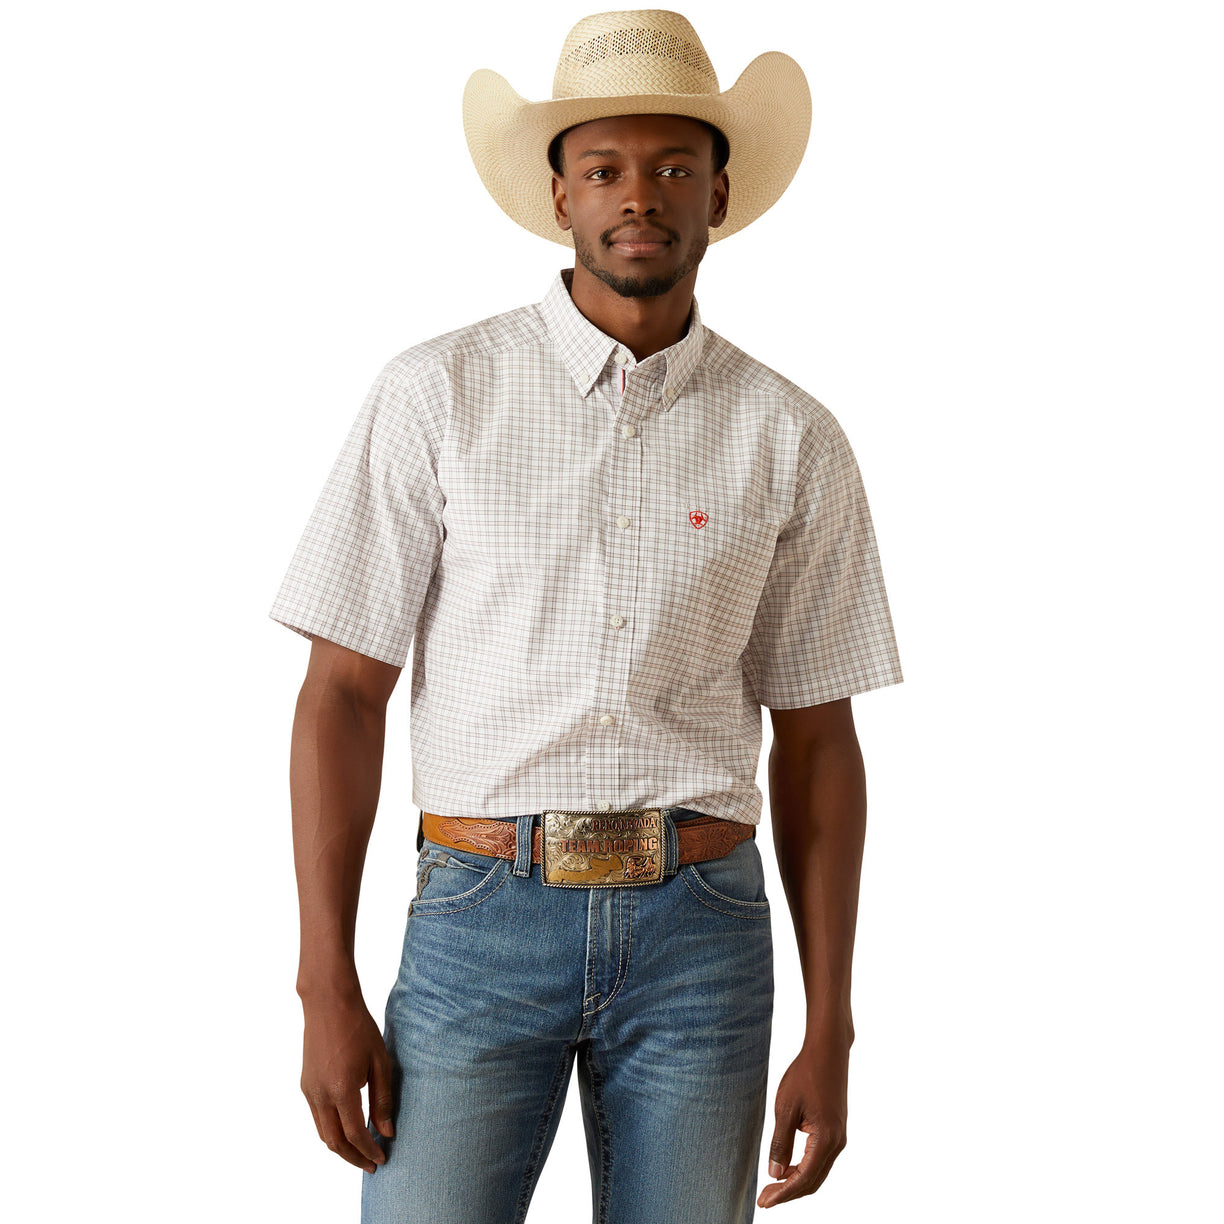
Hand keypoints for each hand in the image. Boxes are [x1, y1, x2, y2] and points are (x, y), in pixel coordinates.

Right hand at [300, 994, 395, 1173]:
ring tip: (360, 1151)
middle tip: (371, 1164)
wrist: (328, 1003)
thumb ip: (382, 1099)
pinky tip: (347, 1128)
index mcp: (341, 1090)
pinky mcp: (305, 1084)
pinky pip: (317, 1117)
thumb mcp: (379, 1062)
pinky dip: (331, 1130)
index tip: (382, 1158)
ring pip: (322, 1132)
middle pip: (334, 1142)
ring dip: (341, 1147)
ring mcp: (309, 1090)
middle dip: (353, 1158)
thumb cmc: (359, 1028)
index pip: (355, 1134)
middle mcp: (320, 1095)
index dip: (369, 1150)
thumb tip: (386, 1131)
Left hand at [757, 1042, 847, 1208]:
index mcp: (826, 1140)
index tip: (764, 1202)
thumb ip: (781, 1142)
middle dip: (788, 1192)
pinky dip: (804, 1169)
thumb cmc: (805, 1075)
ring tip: (773, 1187)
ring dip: (796, 1182)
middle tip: (765, 1199)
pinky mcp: (835, 1130)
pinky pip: (820, 1159)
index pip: (803, 1178)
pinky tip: (788, 1167)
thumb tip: (775, 1174)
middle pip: (813, 1181)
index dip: (783, 1194)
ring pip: (818, 1172)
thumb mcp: (786, 1108)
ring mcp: (839, 1137)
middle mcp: (837, 1143)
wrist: (828, 1051)